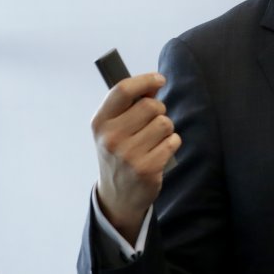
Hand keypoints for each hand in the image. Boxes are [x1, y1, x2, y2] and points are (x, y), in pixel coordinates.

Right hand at [91, 73, 180, 243]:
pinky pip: (173, 141)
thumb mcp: (115, 128)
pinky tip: (160, 153)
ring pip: (165, 123)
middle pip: (151, 105)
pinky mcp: (146, 168)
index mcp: (100, 123)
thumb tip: (155, 82)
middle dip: (159, 111)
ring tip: (154, 141)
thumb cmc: (120, 152)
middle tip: (152, 123)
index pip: (122, 90)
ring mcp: (128, 154)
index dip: (145, 80)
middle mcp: (110, 138)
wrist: (118, 195)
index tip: (159, 79)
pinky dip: (172, 144)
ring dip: (166, 129)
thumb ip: (131, 104)